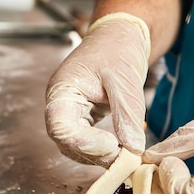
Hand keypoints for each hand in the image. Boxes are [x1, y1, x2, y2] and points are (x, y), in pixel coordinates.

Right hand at [45, 12, 150, 167]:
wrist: (120, 37)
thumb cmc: (117, 48)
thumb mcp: (125, 78)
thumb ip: (127, 113)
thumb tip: (133, 148)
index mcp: (62, 90)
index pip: (60, 127)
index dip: (83, 143)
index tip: (112, 145)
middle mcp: (61, 106)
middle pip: (66, 142)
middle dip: (94, 153)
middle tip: (125, 156)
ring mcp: (70, 114)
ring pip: (76, 148)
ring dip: (99, 156)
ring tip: (126, 154)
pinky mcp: (82, 121)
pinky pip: (87, 143)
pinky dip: (103, 151)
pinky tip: (122, 149)